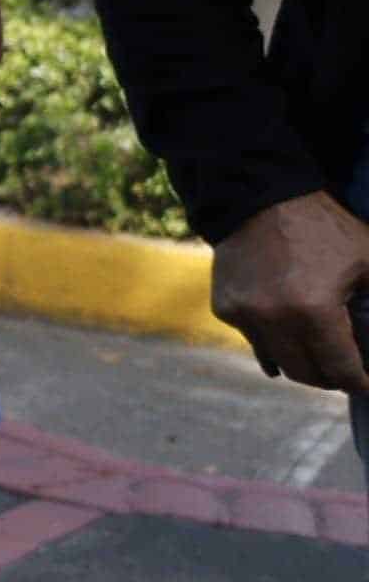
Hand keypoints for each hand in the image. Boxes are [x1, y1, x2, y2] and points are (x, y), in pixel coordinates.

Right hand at [208, 189, 368, 392]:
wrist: (261, 198)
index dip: (360, 383)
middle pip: (305, 374)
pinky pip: (255, 340)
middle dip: (330, 379)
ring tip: (319, 354)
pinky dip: (275, 342)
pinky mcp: (226, 308)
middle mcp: (273, 319)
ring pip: (278, 362)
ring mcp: (244, 315)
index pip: (340, 368)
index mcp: (314, 310)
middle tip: (346, 372)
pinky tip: (288, 331)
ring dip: (301, 362)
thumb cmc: (324, 229)